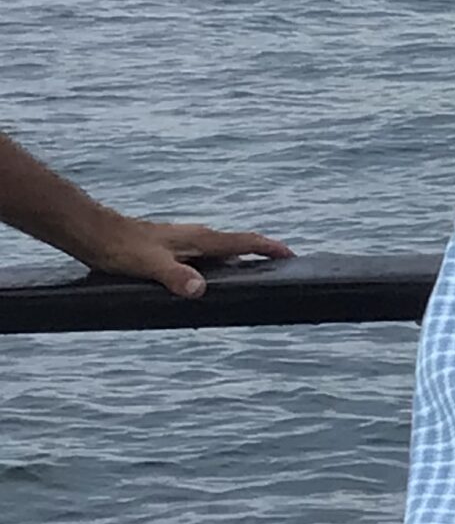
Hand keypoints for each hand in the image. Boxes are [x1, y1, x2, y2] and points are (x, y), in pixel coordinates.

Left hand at [71, 212, 291, 297]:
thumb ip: (175, 277)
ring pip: (223, 250)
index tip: (292, 254)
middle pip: (239, 244)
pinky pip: (208, 255)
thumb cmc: (121, 248)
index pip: (244, 241)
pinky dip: (221, 264)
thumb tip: (200, 290)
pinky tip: (213, 278)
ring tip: (254, 275)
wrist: (94, 233)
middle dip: (262, 253)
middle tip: (280, 267)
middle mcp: (198, 237)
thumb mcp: (149, 265)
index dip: (269, 247)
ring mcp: (187, 241)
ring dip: (241, 259)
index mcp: (200, 240)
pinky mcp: (175, 247)